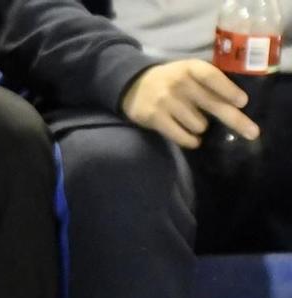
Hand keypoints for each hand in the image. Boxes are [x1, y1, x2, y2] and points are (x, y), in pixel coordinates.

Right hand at [120, 59, 257, 148]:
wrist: (133, 85)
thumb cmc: (171, 80)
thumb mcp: (188, 71)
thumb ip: (208, 81)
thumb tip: (235, 103)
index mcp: (190, 68)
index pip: (212, 77)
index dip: (228, 90)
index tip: (242, 102)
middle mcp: (179, 83)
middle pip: (213, 104)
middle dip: (235, 120)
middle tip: (252, 133)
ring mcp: (166, 101)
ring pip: (198, 124)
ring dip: (201, 128)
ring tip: (194, 123)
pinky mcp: (155, 118)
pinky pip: (181, 135)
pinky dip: (191, 140)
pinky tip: (193, 139)